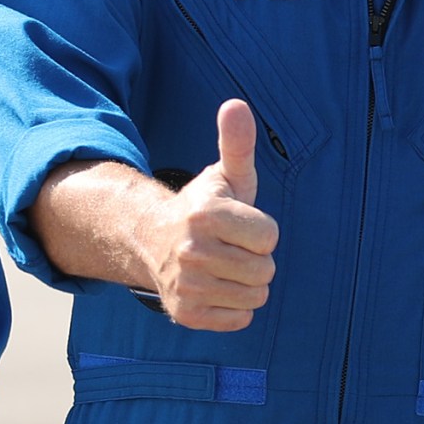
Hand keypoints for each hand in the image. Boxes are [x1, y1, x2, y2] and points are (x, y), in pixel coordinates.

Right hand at [129, 99, 278, 330]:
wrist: (154, 241)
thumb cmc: (203, 208)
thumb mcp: (224, 175)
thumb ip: (237, 143)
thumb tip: (236, 105)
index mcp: (207, 214)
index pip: (269, 237)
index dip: (260, 231)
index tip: (239, 225)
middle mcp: (193, 251)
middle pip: (264, 270)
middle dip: (255, 259)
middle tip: (231, 248)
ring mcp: (187, 284)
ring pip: (255, 297)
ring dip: (247, 284)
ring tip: (224, 267)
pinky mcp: (186, 312)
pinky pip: (239, 318)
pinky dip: (234, 307)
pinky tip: (216, 287)